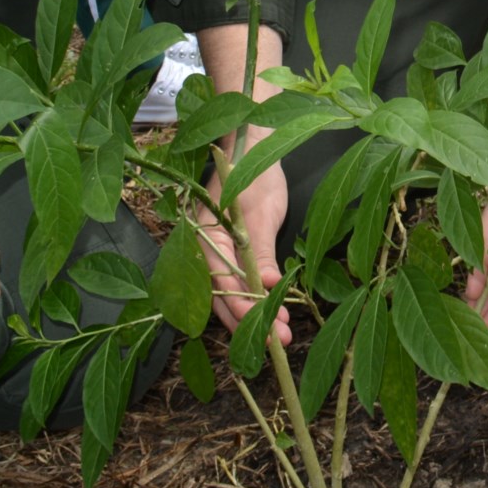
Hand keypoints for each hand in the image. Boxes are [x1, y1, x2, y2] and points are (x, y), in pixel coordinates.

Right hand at [197, 165, 290, 342]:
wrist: (255, 145)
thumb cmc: (255, 173)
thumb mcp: (261, 213)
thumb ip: (261, 252)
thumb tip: (266, 285)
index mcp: (206, 238)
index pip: (221, 284)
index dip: (242, 309)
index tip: (265, 329)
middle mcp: (206, 249)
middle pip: (223, 295)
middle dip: (249, 321)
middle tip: (278, 342)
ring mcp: (218, 251)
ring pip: (232, 292)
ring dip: (254, 314)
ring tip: (281, 333)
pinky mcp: (233, 251)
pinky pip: (240, 281)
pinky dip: (256, 298)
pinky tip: (274, 311)